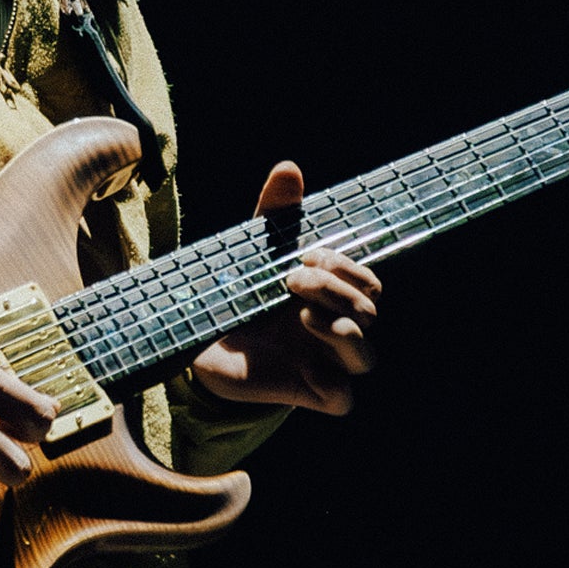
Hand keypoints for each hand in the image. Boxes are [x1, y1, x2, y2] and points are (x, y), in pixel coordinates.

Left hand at [189, 162, 379, 414]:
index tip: (307, 253)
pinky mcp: (305, 394)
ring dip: (344, 332)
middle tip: (292, 278)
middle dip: (337, 289)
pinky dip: (332, 384)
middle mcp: (334, 329)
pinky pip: (343, 400)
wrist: (198, 337)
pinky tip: (305, 366)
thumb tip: (289, 167)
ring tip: (304, 315)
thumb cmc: (239, 292)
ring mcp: (323, 363)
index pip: (370, 283)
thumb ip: (276, 212)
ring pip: (367, 358)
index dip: (348, 267)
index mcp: (331, 295)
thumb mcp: (256, 249)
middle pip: (370, 313)